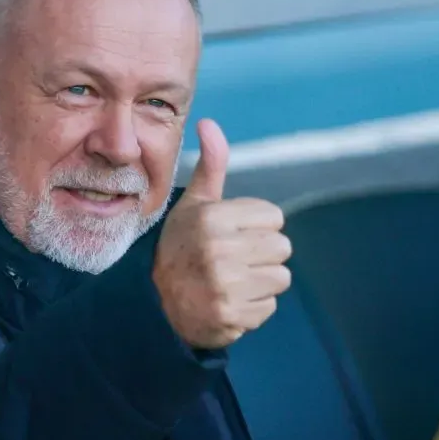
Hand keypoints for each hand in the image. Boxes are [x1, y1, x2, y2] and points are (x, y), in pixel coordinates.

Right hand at [153, 119, 291, 348]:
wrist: (156, 303)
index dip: (256, 226)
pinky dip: (252, 308)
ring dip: (260, 282)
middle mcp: (220, 250)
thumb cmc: (181, 247)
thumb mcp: (194, 204)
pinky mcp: (231, 316)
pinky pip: (269, 307)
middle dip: (261, 254)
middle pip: (282, 247)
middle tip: (231, 260)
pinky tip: (229, 301)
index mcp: (214, 217)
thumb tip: (209, 123)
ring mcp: (226, 286)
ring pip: (280, 278)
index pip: (274, 217)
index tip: (230, 234)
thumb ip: (211, 165)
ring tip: (231, 280)